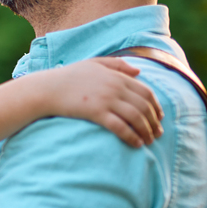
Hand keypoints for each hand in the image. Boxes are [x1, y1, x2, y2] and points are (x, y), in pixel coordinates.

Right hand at [42, 57, 163, 147]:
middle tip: (157, 134)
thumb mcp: (94, 64)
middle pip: (144, 107)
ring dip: (146, 131)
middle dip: (154, 122)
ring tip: (148, 141)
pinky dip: (131, 136)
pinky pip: (120, 127)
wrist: (47, 89)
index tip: (159, 118)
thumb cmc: (69, 76)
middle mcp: (115, 88)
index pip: (146, 92)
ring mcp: (106, 100)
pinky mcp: (96, 113)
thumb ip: (117, 65)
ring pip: (136, 118)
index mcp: (117, 76)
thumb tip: (138, 71)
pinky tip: (136, 144)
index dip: (156, 107)